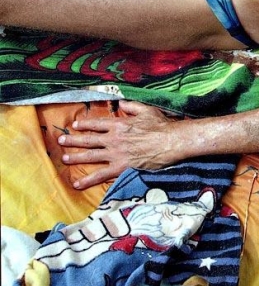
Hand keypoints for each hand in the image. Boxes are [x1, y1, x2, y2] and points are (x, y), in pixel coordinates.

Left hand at [58, 101, 180, 189]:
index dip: (85, 124)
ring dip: (76, 157)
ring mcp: (115, 154)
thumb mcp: (147, 110)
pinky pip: (100, 175)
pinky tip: (76, 183)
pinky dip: (87, 180)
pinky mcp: (120, 167)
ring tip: (64, 158)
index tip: (75, 125)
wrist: (170, 141)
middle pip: (89, 139)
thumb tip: (121, 103)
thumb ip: (132, 106)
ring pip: (90, 156)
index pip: (97, 123)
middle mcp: (113, 138)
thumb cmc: (161, 125)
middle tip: (61, 140)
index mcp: (119, 124)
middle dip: (73, 140)